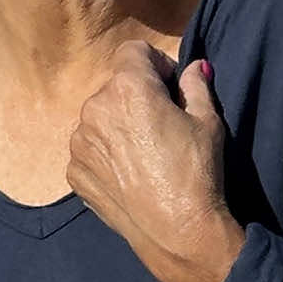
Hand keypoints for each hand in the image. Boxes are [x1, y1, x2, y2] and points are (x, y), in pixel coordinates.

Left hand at [66, 44, 245, 281]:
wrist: (176, 231)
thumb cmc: (197, 173)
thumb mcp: (208, 121)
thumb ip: (196, 85)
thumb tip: (193, 67)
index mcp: (128, 87)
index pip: (133, 51)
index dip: (155, 64)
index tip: (169, 86)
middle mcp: (95, 108)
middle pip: (114, 86)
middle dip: (136, 96)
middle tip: (160, 125)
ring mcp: (79, 142)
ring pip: (99, 118)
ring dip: (118, 125)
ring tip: (144, 155)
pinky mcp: (74, 171)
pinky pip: (89, 150)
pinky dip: (105, 155)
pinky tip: (130, 174)